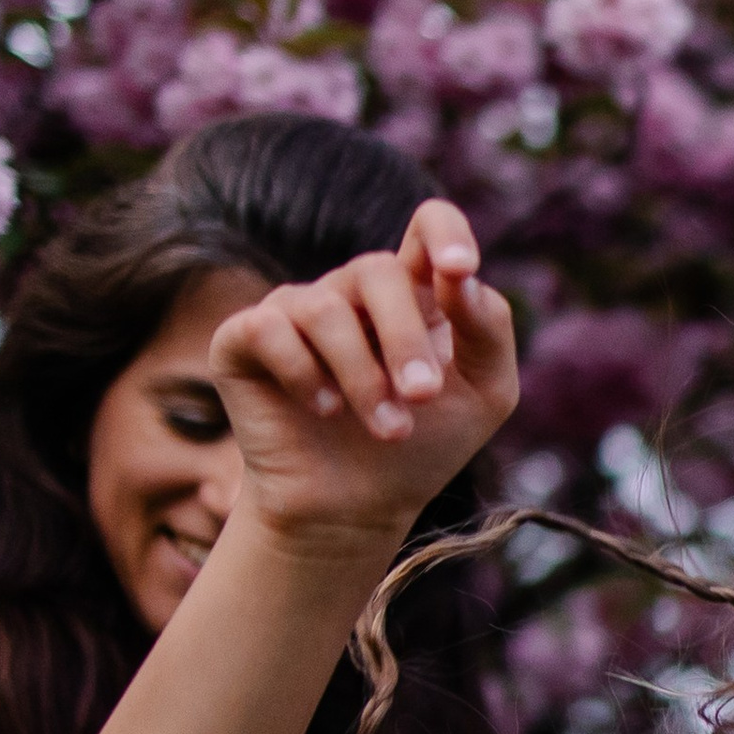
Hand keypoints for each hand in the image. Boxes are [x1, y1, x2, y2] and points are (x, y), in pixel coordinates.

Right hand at [208, 196, 517, 565]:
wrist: (356, 509)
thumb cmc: (424, 448)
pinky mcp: (245, 338)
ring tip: (388, 430)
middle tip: (423, 398)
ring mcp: (295, 309)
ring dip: (363, 377)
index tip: (460, 270)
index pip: (427, 224)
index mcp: (413, 291)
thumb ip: (489, 329)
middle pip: (377, 272)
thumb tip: (462, 279)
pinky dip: (307, 376)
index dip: (444, 234)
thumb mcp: (484, 394)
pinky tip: (326, 410)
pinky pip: (272, 330)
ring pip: (326, 310)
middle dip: (405, 340)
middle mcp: (351, 290)